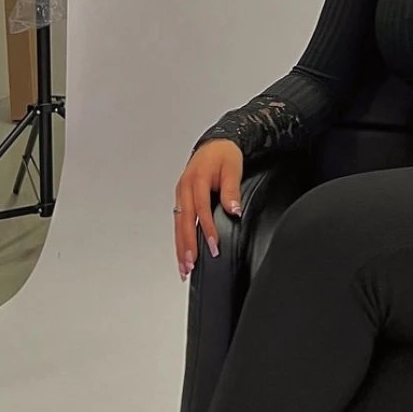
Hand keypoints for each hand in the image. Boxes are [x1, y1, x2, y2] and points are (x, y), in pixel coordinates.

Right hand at [174, 140, 244, 280]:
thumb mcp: (232, 168)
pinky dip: (180, 239)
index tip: (214, 247)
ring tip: (184, 267)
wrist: (215, 143)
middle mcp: (184, 189)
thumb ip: (231, 190)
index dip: (208, 231)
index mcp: (196, 181)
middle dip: (187, 246)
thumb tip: (234, 209)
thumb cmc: (224, 154)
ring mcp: (181, 194)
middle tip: (190, 266)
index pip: (201, 211)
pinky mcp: (181, 199)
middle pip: (184, 223)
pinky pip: (179, 222)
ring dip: (180, 247)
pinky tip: (183, 252)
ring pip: (178, 225)